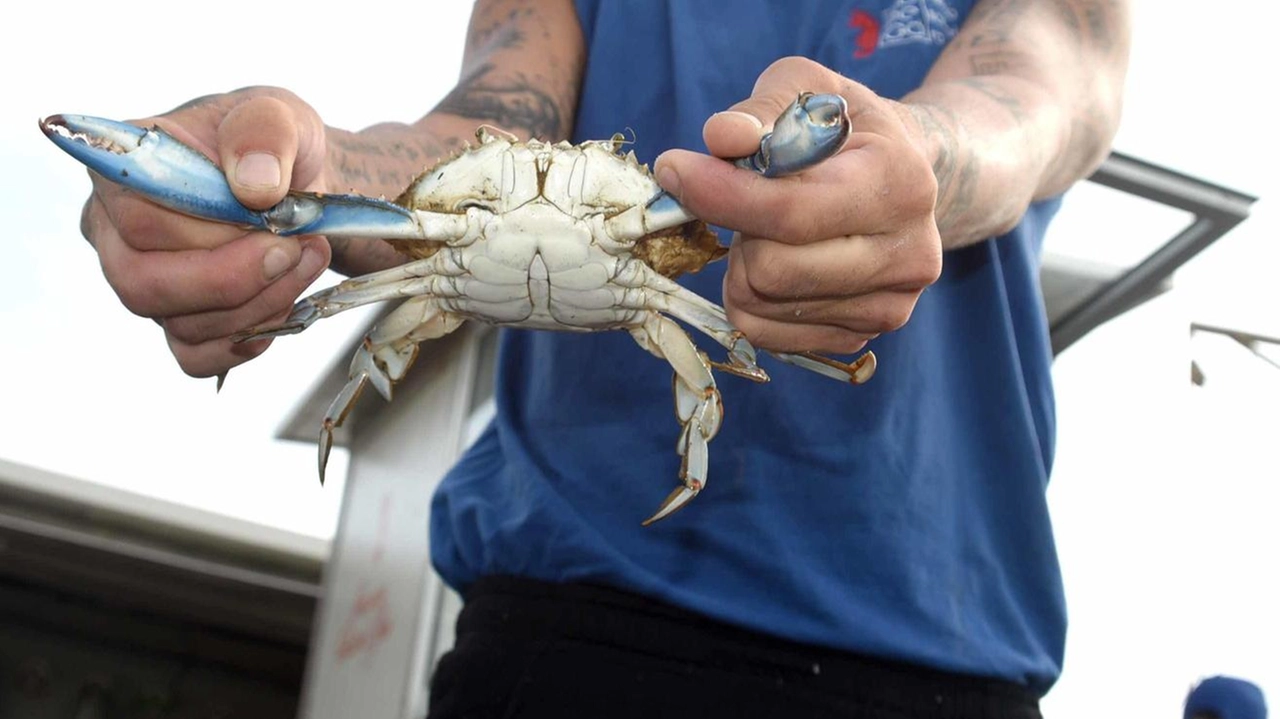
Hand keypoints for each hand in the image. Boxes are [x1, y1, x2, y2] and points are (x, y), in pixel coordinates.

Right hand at [79, 87, 332, 377]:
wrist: (301, 184)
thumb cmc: (273, 145)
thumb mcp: (277, 114)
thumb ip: (263, 133)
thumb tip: (254, 187)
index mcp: (123, 172)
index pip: (135, 219)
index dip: (209, 230)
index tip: (274, 218)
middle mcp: (116, 234)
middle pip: (144, 284)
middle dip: (235, 278)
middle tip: (299, 247)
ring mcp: (146, 283)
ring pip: (181, 326)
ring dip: (260, 302)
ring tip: (309, 256)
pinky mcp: (180, 322)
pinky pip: (199, 357)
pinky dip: (251, 337)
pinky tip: (288, 302)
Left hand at [653, 57, 941, 354]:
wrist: (904, 178)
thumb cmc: (844, 128)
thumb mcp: (808, 88)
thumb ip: (762, 107)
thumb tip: (721, 137)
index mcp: (900, 183)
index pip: (791, 211)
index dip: (721, 194)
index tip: (674, 169)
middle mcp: (908, 254)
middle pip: (771, 270)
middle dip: (738, 231)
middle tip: (743, 203)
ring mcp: (889, 306)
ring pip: (762, 303)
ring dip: (741, 264)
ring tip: (767, 230)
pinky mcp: (859, 337)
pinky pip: (765, 333)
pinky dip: (749, 298)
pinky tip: (773, 263)